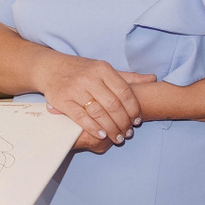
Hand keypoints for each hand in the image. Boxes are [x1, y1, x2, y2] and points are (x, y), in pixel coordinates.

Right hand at [39, 55, 153, 153]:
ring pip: (98, 113)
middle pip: (113, 105)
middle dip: (123, 122)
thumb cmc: (81, 70)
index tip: (137, 121)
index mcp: (102, 69)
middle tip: (128, 133)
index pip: (124, 92)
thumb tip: (153, 79)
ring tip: (117, 137)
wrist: (50, 68)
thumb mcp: (104, 69)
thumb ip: (128, 78)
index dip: (133, 109)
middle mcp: (89, 78)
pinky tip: (101, 134)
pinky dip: (93, 128)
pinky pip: (81, 118)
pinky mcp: (62, 100)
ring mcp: (75, 89)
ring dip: (111, 129)